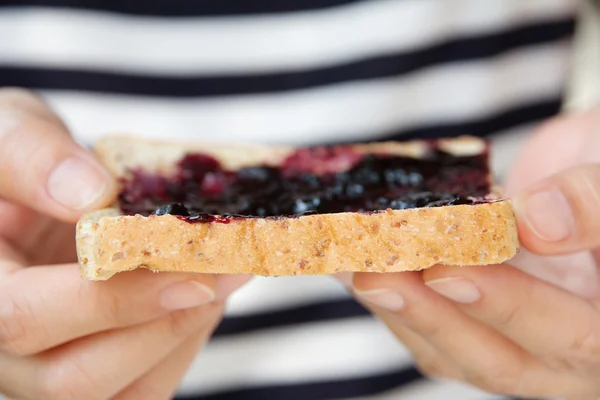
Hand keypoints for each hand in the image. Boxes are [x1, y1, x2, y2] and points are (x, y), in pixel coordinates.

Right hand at [0, 88, 250, 399]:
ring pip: (117, 394)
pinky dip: (182, 347)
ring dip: (181, 338)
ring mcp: (48, 365)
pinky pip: (141, 389)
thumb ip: (33, 156)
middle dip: (161, 325)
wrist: (35, 191)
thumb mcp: (10, 133)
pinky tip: (207, 298)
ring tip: (224, 278)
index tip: (184, 269)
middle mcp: (5, 349)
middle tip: (225, 273)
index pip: (22, 318)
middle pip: (73, 378)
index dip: (109, 300)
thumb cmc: (16, 165)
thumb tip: (92, 194)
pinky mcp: (95, 368)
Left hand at [344, 108, 599, 398]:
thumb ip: (595, 205)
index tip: (447, 270)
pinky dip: (391, 291)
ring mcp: (514, 339)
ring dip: (395, 306)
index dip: (508, 306)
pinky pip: (430, 323)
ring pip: (452, 349)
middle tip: (371, 275)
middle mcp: (567, 354)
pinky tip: (351, 262)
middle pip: (498, 360)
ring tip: (345, 265)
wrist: (588, 176)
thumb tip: (536, 221)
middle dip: (430, 316)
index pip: (571, 337)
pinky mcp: (474, 319)